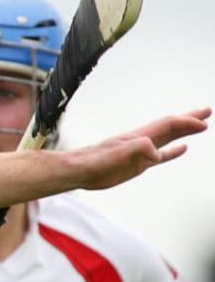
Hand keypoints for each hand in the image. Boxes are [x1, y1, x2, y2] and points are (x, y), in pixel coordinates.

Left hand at [74, 108, 209, 190]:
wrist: (79, 170)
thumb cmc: (94, 163)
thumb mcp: (116, 156)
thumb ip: (135, 150)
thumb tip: (155, 153)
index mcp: (138, 137)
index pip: (167, 125)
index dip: (186, 123)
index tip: (204, 123)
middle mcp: (142, 141)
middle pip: (170, 126)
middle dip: (189, 118)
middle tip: (208, 110)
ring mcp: (140, 151)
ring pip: (168, 138)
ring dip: (185, 131)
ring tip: (201, 124)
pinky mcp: (137, 164)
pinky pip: (161, 155)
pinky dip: (173, 151)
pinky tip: (183, 148)